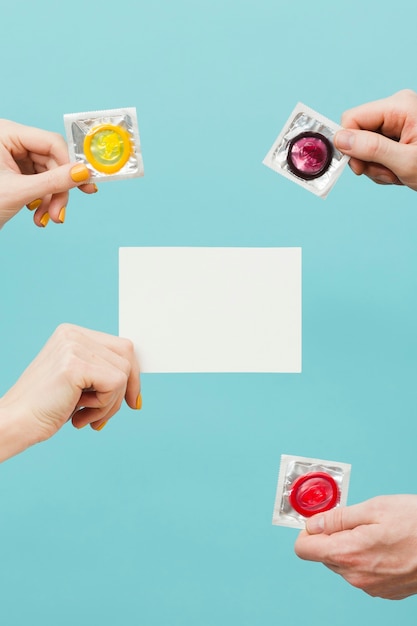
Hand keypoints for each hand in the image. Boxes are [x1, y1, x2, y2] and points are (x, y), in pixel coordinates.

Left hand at [0, 119, 96, 228]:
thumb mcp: (19, 192)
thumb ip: (53, 182)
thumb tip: (84, 173)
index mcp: (5, 133)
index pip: (50, 142)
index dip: (68, 165)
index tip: (84, 184)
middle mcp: (10, 140)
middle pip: (52, 162)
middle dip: (58, 191)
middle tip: (60, 213)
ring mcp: (13, 157)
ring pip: (49, 175)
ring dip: (51, 200)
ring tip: (46, 219)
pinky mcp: (15, 171)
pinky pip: (40, 183)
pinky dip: (43, 201)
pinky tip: (38, 215)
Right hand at [0, 324, 141, 461]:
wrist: (16, 424)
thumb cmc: (46, 409)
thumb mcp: (79, 383)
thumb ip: (102, 372)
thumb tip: (136, 381)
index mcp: (72, 334)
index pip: (121, 347)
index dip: (132, 375)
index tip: (132, 400)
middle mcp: (72, 334)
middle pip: (127, 355)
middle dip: (125, 389)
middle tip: (104, 416)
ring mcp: (73, 346)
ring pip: (123, 372)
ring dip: (109, 404)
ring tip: (85, 417)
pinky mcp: (74, 364)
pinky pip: (114, 384)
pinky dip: (103, 406)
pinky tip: (79, 416)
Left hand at [294, 495, 416, 599]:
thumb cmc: (416, 523)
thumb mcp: (373, 508)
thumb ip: (337, 518)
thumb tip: (312, 523)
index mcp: (348, 553)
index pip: (303, 549)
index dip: (308, 531)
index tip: (321, 519)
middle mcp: (356, 576)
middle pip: (324, 555)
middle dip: (333, 536)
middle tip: (356, 521)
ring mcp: (371, 587)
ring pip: (343, 564)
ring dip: (351, 547)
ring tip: (377, 533)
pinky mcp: (384, 592)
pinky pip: (362, 573)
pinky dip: (367, 558)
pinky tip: (386, 546)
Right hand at [334, 89, 416, 190]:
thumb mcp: (405, 162)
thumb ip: (372, 149)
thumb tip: (340, 139)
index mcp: (399, 106)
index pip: (352, 118)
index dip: (349, 145)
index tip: (359, 168)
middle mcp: (396, 109)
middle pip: (358, 134)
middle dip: (367, 160)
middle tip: (388, 173)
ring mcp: (397, 121)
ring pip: (365, 146)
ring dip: (377, 167)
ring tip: (398, 174)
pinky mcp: (398, 134)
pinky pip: (376, 151)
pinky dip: (383, 167)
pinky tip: (399, 172)